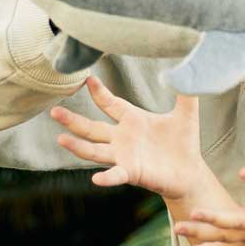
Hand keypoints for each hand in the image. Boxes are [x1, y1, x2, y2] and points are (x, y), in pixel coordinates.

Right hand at [50, 75, 206, 198]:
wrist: (191, 172)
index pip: (110, 103)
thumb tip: (190, 66)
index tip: (87, 78)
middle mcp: (123, 138)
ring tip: (60, 139)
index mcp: (133, 120)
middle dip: (72, 120)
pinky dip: (107, 177)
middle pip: (91, 128)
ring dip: (78, 147)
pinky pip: (116, 175)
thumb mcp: (187, 113)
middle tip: (53, 111)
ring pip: (94, 151)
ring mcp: (124, 156)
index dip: (99, 92)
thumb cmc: (185, 143)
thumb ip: (186, 91)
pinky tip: (96, 178)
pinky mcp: (133, 173)